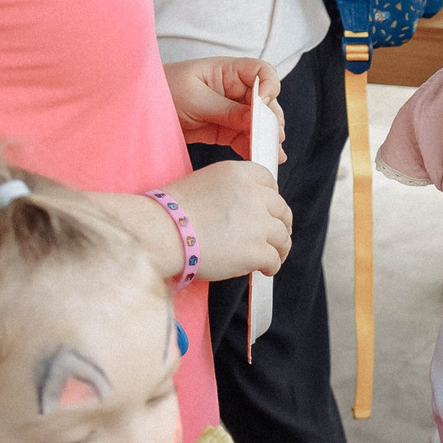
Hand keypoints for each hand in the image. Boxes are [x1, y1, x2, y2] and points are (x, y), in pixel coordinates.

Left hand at [165, 56, 278, 151]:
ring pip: (258, 123)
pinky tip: (258, 158)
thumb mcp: (195, 99)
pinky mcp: (222, 130)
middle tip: (272, 138)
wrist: (136, 111)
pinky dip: (252, 148)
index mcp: (226, 72)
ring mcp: (229, 111)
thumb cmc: (160, 92)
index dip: (269, 87)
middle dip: (271, 119)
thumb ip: (228, 110)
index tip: (263, 105)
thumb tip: (257, 120)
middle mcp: (232, 90)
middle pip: (266, 101)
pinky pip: (244, 138)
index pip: (262, 72)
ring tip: (272, 154)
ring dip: (266, 138)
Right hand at [166, 158, 292, 281]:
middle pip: (282, 209)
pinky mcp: (256, 250)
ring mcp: (257, 223)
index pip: (268, 180)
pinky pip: (274, 260)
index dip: (271, 197)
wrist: (159, 234)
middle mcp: (252, 194)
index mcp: (237, 173)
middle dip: (281, 224)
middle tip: (276, 236)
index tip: (269, 209)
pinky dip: (272, 266)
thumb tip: (246, 211)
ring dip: (280, 248)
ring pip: (283, 236)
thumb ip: (229, 192)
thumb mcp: (202, 184)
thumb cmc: (169, 214)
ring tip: (273, 256)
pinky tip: (264, 270)